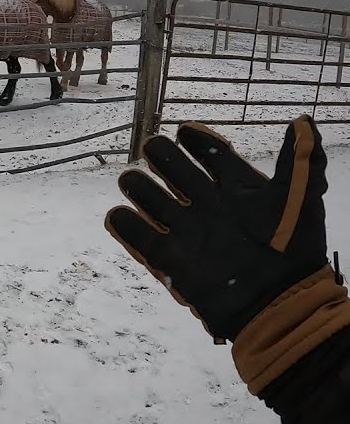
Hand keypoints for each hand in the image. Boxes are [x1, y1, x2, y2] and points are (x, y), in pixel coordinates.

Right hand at [106, 116, 329, 341]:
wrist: (277, 303)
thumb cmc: (292, 251)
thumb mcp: (299, 201)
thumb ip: (299, 161)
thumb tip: (304, 120)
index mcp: (237, 189)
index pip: (211, 154)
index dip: (197, 140)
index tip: (185, 130)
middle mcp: (207, 205)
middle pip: (173, 169)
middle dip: (159, 155)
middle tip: (154, 149)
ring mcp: (186, 230)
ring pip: (149, 197)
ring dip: (137, 185)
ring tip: (132, 181)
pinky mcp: (168, 257)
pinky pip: (136, 235)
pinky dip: (124, 224)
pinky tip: (119, 215)